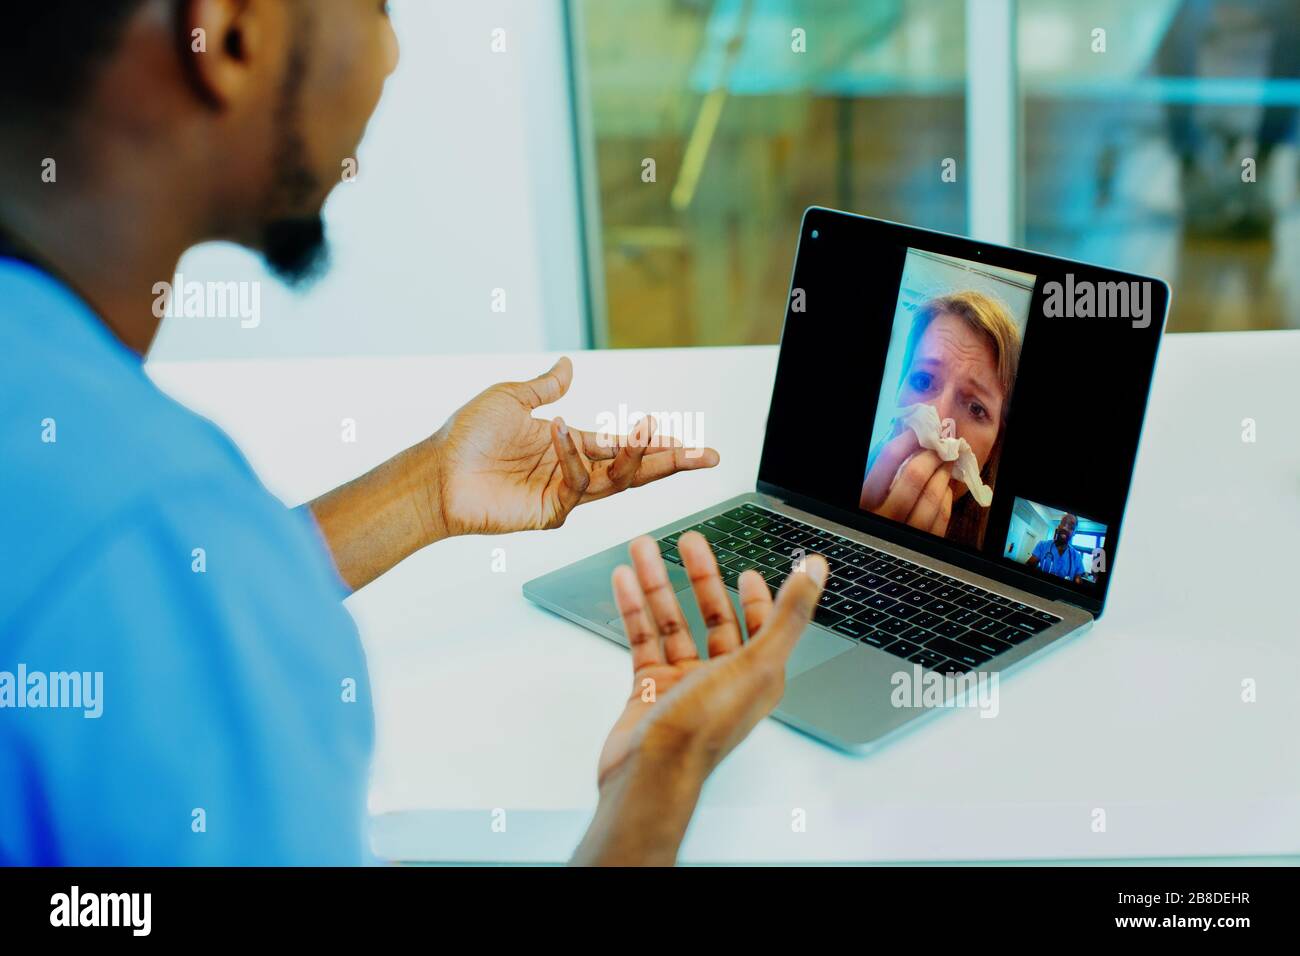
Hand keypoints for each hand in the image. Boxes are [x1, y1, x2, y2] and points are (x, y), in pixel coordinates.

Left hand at [427, 358, 718, 536]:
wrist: (436, 472)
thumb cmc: (466, 437)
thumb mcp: (510, 398)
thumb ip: (545, 387)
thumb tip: (566, 365)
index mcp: (570, 446)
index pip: (623, 446)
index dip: (654, 442)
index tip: (684, 437)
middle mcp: (573, 471)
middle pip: (633, 470)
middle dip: (671, 462)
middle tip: (705, 456)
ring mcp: (563, 495)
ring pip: (616, 482)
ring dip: (635, 457)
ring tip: (646, 431)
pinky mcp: (548, 512)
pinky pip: (576, 485)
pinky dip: (575, 457)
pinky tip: (563, 432)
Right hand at [571, 532, 827, 865]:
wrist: (649, 773)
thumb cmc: (703, 730)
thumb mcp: (758, 664)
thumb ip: (789, 614)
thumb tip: (816, 572)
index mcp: (756, 675)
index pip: (761, 626)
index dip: (757, 597)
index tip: (746, 571)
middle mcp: (721, 677)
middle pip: (712, 615)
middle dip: (700, 575)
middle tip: (688, 542)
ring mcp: (683, 684)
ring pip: (671, 622)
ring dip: (657, 584)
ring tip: (642, 550)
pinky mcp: (648, 689)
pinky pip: (642, 639)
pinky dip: (633, 609)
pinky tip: (624, 582)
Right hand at [858, 428, 952, 535]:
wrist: (873, 563)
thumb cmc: (871, 516)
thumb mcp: (867, 495)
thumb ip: (881, 474)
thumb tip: (906, 444)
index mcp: (865, 500)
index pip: (889, 459)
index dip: (908, 440)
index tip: (920, 432)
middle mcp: (883, 516)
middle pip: (914, 477)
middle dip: (932, 456)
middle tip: (941, 447)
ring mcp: (905, 533)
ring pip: (931, 498)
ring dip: (943, 475)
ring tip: (946, 464)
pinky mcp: (923, 545)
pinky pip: (941, 518)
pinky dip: (946, 498)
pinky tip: (944, 489)